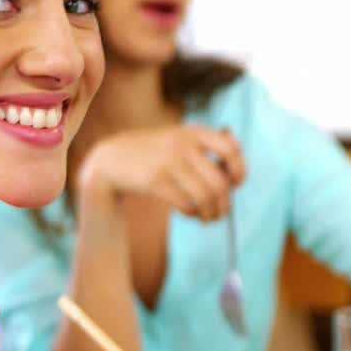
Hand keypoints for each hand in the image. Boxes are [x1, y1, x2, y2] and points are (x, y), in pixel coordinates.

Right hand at [79, 126, 244, 220]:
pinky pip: (186, 204)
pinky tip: (191, 213)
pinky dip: (193, 213)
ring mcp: (168, 163)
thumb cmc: (153, 154)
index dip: (239, 169)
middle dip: (225, 203)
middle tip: (222, 212)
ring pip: (205, 197)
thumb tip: (235, 177)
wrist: (112, 159)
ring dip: (212, 213)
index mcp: (193, 132)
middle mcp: (182, 145)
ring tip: (209, 217)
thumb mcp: (178, 140)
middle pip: (219, 182)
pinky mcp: (155, 181)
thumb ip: (205, 150)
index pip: (230, 149)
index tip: (236, 183)